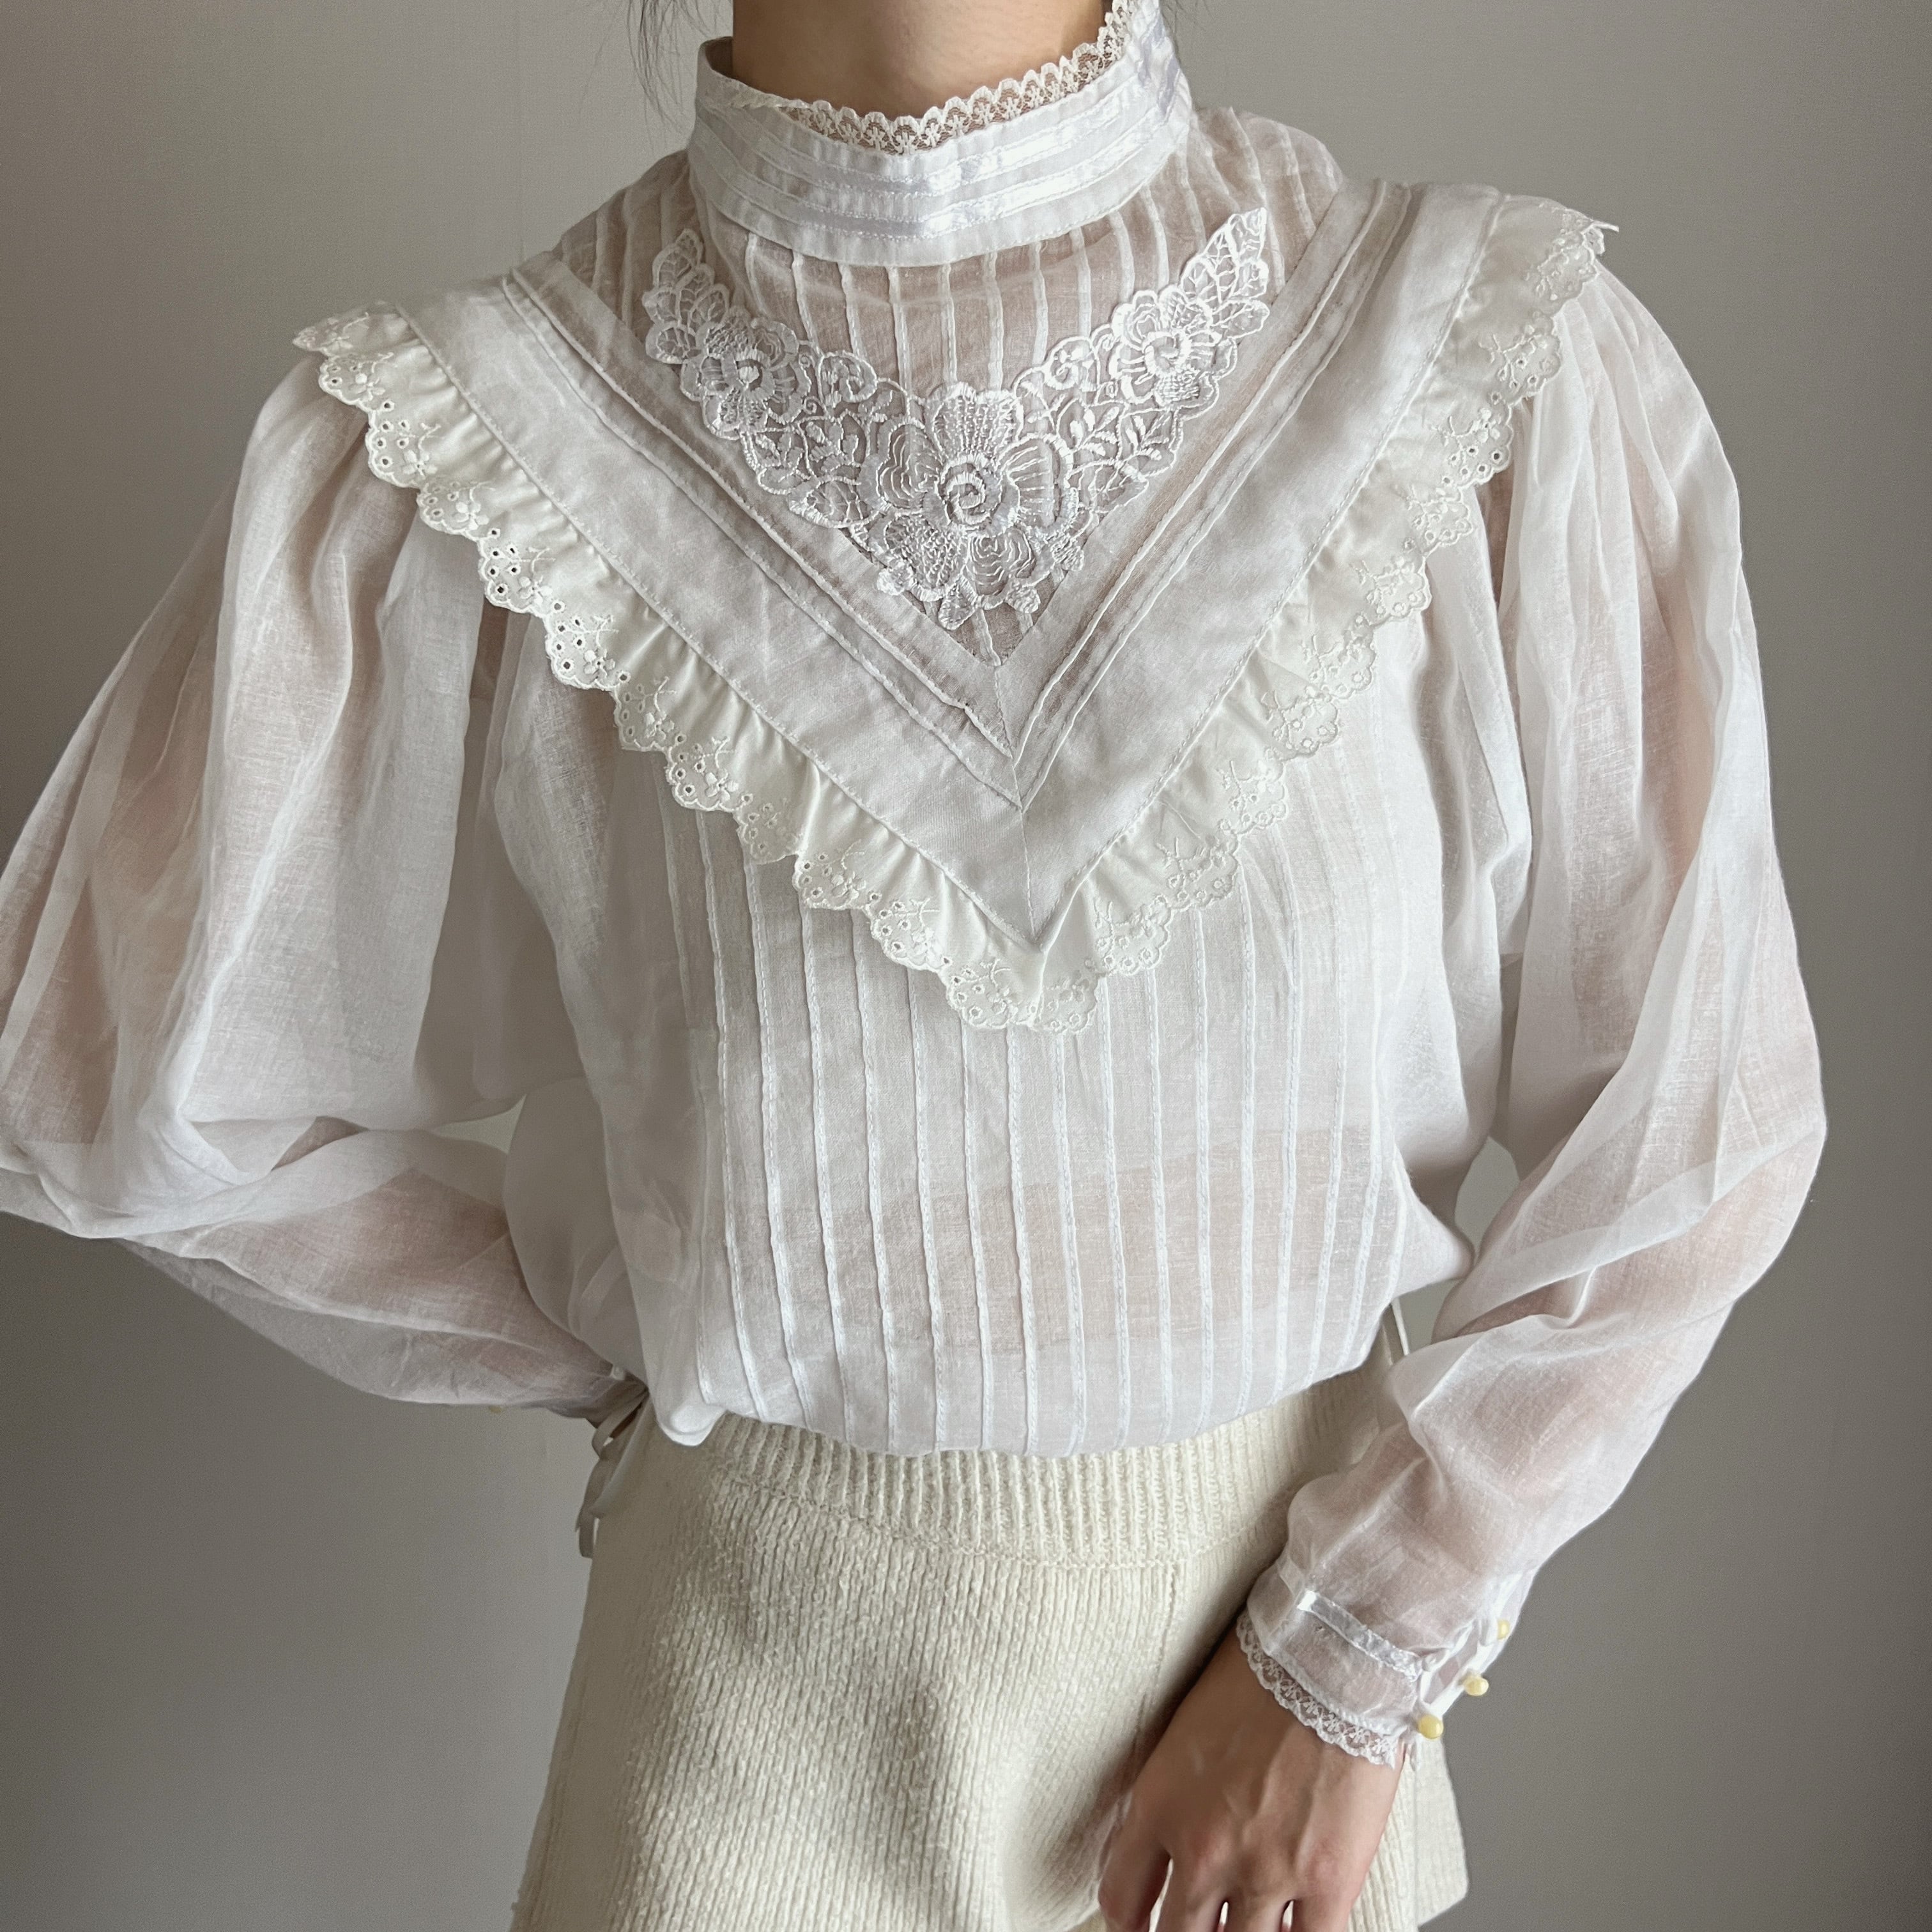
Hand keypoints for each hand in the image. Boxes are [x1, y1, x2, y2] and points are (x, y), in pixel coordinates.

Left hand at [1096, 1619, 1403, 1931]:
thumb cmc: (1265, 1671)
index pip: (1121, 1895)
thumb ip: (1178, 1791)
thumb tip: (1180, 1834)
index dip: (1129, 1921)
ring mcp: (1265, 1872)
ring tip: (1247, 1926)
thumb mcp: (1189, 1730)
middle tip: (1199, 1925)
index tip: (1139, 1924)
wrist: (1333, 1655)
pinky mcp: (1327, 1881)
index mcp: (1160, 1803)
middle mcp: (1203, 1848)